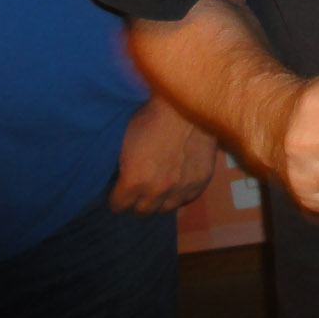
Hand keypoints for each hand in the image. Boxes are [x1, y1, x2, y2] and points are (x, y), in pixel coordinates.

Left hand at [111, 94, 217, 213]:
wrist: (186, 106)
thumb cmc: (150, 118)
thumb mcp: (125, 143)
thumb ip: (123, 167)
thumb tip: (121, 179)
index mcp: (134, 180)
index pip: (119, 205)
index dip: (117, 198)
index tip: (120, 192)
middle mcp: (157, 190)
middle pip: (142, 211)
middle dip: (138, 201)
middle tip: (140, 190)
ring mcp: (182, 187)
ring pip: (166, 208)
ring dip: (160, 200)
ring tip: (160, 186)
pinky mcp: (201, 181)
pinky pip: (187, 198)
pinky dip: (180, 193)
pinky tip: (178, 181)